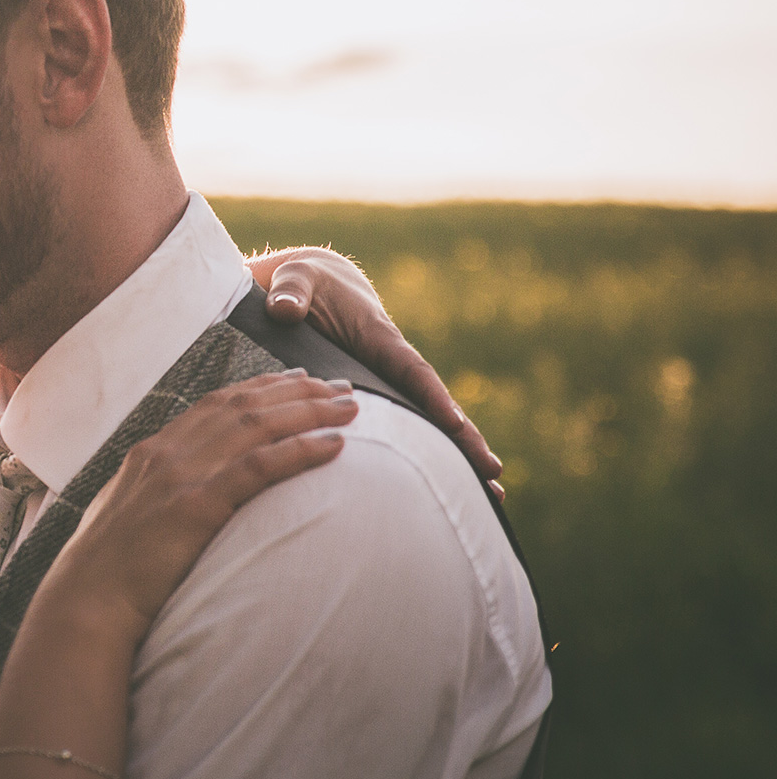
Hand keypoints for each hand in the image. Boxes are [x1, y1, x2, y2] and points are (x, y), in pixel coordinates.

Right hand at [45, 371, 355, 637]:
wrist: (87, 601)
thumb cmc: (110, 572)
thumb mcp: (130, 516)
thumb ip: (158, 494)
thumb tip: (184, 496)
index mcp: (150, 452)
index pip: (215, 404)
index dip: (262, 387)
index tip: (298, 379)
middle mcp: (166, 453)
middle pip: (242, 405)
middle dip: (297, 390)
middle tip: (340, 386)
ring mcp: (179, 476)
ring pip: (255, 426)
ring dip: (308, 411)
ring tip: (348, 406)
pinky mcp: (195, 506)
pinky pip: (258, 467)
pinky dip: (299, 450)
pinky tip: (333, 445)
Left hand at [256, 247, 502, 489]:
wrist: (313, 287)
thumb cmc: (306, 285)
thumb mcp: (298, 281)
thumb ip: (292, 291)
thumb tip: (286, 310)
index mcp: (378, 336)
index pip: (409, 369)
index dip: (432, 396)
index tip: (454, 424)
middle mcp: (392, 364)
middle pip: (433, 406)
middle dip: (464, 439)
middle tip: (493, 474)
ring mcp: (387, 384)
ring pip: (425, 424)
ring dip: (456, 457)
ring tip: (491, 497)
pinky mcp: (376, 399)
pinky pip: (403, 429)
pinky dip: (425, 457)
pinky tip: (446, 490)